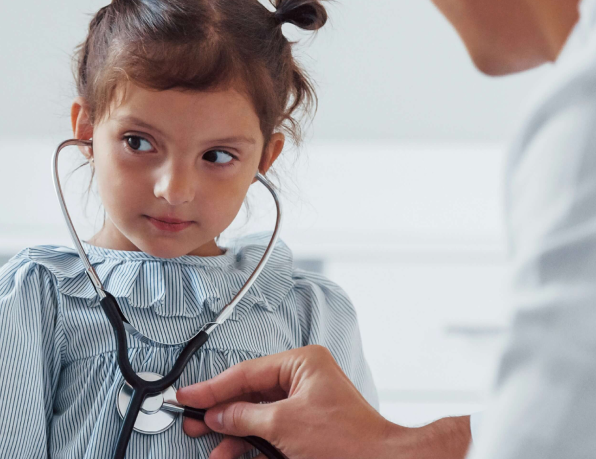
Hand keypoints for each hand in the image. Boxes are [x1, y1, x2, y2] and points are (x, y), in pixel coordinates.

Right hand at [177, 345, 470, 458]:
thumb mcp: (284, 424)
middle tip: (192, 420)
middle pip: (251, 391)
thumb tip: (218, 414)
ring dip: (234, 432)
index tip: (188, 396)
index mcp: (302, 363)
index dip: (213, 387)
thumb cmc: (347, 438)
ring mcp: (305, 401)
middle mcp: (304, 377)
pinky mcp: (307, 424)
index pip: (248, 372)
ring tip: (212, 447)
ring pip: (258, 413)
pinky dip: (252, 441)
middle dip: (222, 410)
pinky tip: (233, 451)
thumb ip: (244, 416)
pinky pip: (271, 427)